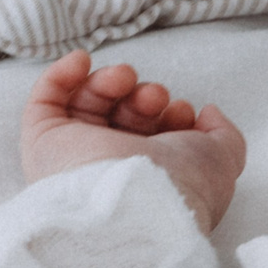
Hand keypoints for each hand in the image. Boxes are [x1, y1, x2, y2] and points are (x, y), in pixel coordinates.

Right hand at [19, 50, 247, 235]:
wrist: (136, 207)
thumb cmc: (183, 187)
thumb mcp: (222, 159)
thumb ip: (223, 134)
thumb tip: (206, 113)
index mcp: (152, 181)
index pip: (153, 139)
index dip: (170, 116)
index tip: (184, 111)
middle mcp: (112, 173)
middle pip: (121, 120)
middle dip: (143, 98)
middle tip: (155, 96)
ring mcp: (75, 160)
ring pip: (87, 107)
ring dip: (110, 82)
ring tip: (125, 78)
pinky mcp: (44, 147)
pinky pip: (44, 104)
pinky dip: (62, 75)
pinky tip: (82, 60)